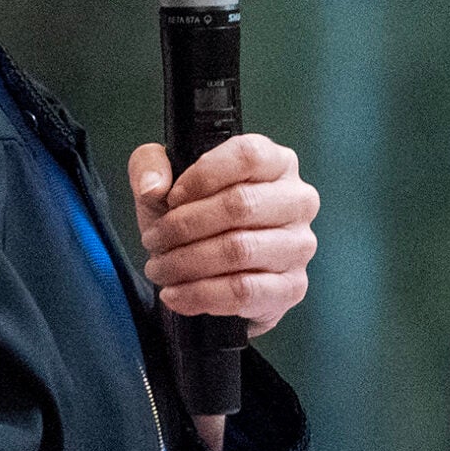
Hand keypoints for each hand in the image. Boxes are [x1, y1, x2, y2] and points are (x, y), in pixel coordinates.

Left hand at [128, 135, 319, 335]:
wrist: (209, 270)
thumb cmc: (196, 217)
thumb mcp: (166, 181)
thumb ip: (150, 165)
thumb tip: (154, 188)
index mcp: (276, 163)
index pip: (248, 156)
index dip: (202, 176)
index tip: (171, 198)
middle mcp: (298, 200)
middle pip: (241, 204)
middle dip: (183, 226)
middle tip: (154, 240)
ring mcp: (299, 245)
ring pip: (240, 249)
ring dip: (186, 262)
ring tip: (160, 268)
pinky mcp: (292, 286)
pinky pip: (244, 291)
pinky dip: (200, 294)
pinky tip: (176, 294)